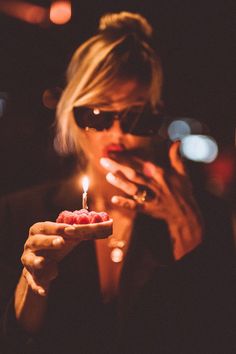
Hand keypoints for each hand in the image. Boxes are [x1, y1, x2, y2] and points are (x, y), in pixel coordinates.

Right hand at [21, 221, 80, 295]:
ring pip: (29, 260)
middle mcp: (30, 245)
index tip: (71, 229)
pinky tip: (43, 292)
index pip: (45, 227)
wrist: (42, 263)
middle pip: (37, 241)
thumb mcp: (64, 238)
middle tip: (61, 242)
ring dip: (36, 261)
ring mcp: (28, 260)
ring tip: (42, 263)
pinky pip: (31, 281)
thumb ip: (73, 234)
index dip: (58, 228)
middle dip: (49, 241)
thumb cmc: (55, 245)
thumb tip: (87, 229)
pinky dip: (36, 286)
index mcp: (37, 232)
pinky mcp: (29, 275)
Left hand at [100, 141, 202, 258]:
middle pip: (133, 173)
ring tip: (108, 175)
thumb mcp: (182, 172)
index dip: (126, 156)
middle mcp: (154, 183)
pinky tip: (114, 199)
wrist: (186, 213)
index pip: (139, 162)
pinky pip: (136, 206)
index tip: (112, 152)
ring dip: (120, 182)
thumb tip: (177, 141)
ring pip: (133, 188)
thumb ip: (176, 156)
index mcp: (160, 173)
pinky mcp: (149, 209)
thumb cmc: (183, 191)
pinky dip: (126, 203)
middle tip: (103, 160)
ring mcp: (151, 197)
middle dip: (117, 166)